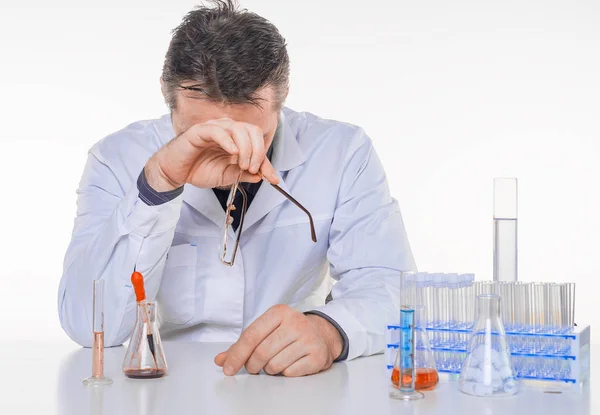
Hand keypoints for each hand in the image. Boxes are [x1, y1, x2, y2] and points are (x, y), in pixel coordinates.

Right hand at [144, 118, 279, 191]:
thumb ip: (244, 174)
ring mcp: (214, 128)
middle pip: (252, 131)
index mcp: (237, 140)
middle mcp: (228, 131)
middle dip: (258, 151)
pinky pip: (217, 131)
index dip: (266, 161)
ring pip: (238, 128)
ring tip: (242, 164)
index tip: (273, 178)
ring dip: (245, 148)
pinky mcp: (200, 131)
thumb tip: (262, 176)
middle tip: (252, 169)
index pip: (258, 144)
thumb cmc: (199, 170)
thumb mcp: (227, 176)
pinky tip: (233, 153)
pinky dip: (228, 141)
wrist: (175, 173)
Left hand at [214, 304, 342, 376]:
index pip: (251, 335)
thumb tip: (221, 360)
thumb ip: (242, 345)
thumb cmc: (288, 332)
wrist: (321, 333)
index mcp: (279, 312)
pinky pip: (290, 373)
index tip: (228, 368)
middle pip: (261, 353)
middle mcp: (295, 322)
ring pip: (275, 365)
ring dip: (270, 369)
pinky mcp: (317, 355)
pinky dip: (285, 373)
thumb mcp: (266, 330)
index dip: (237, 354)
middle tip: (255, 367)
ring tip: (276, 361)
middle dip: (253, 365)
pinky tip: (290, 363)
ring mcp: (308, 338)